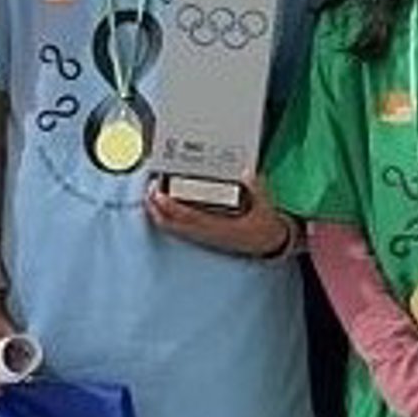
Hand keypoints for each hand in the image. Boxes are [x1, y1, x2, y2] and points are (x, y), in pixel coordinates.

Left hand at [145, 171, 294, 258]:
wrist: (268, 243)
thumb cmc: (264, 224)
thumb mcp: (264, 204)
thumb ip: (255, 188)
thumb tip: (247, 173)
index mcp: (220, 227)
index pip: (188, 216)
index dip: (171, 206)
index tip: (159, 193)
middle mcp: (208, 234)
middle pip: (174, 224)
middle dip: (157, 208)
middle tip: (149, 190)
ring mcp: (204, 236)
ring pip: (174, 228)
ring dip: (159, 213)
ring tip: (151, 196)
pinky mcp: (202, 236)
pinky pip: (179, 229)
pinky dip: (167, 219)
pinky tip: (161, 209)